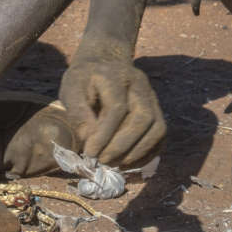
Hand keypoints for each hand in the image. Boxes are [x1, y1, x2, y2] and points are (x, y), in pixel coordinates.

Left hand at [58, 40, 165, 165]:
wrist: (102, 67)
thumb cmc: (83, 82)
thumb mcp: (71, 91)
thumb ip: (78, 113)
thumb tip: (91, 140)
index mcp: (116, 75)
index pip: (117, 108)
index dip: (104, 134)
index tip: (90, 153)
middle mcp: (140, 84)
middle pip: (143, 117)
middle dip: (123, 145)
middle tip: (103, 161)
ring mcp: (152, 97)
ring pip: (157, 128)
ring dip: (137, 152)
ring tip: (115, 164)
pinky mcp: (158, 111)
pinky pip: (160, 136)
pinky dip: (146, 153)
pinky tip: (126, 162)